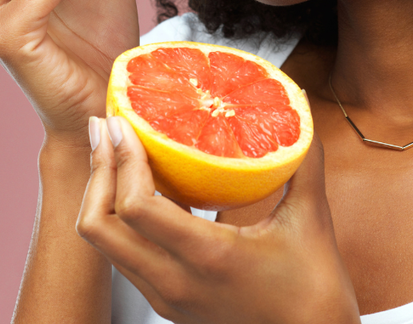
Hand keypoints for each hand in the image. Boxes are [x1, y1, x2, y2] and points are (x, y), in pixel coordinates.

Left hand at [77, 117, 359, 323]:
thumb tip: (300, 111)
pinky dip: (118, 215)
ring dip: (102, 192)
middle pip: (98, 227)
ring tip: (113, 149)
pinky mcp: (165, 300)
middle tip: (103, 127)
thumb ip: (303, 162)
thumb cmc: (316, 289)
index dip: (121, 161)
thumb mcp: (312, 220)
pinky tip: (139, 184)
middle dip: (97, 170)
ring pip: (104, 243)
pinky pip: (122, 254)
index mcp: (208, 258)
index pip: (135, 208)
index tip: (122, 123)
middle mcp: (175, 282)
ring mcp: (165, 296)